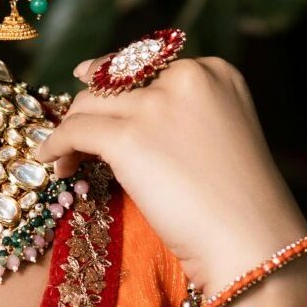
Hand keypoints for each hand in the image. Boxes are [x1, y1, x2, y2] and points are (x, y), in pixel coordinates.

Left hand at [29, 53, 306, 306]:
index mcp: (215, 71)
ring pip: (88, 103)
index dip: (113, 83)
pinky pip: (74, 131)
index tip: (93, 94)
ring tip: (69, 160)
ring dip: (71, 130)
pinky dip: (56, 145)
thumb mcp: (218, 138)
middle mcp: (187, 76)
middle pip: (112, 80)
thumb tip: (116, 114)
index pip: (144, 64)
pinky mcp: (129, 137)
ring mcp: (157, 105)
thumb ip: (179, 115)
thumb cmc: (240, 205)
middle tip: (76, 135)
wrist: (253, 242)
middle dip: (90, 107)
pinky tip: (53, 161)